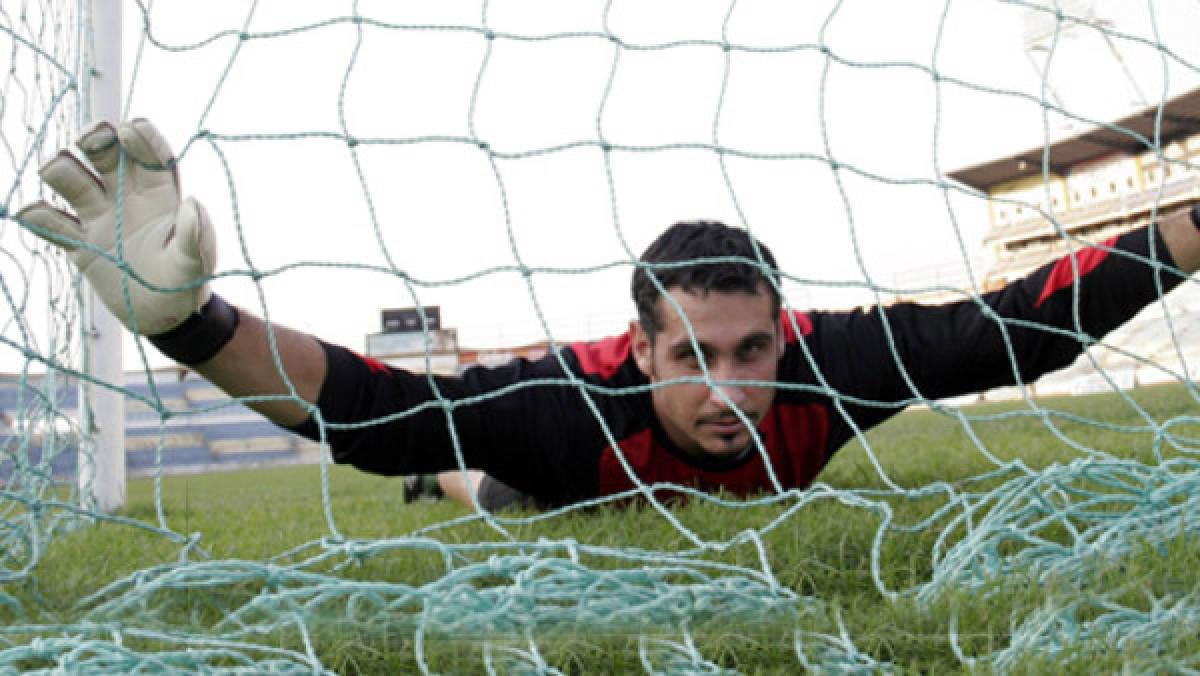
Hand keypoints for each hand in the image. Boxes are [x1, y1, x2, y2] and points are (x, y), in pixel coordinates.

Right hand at [16, 119, 214, 335]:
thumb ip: (197, 235)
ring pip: (71, 178)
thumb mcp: (197, 262)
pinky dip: (37, 215)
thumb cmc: (186, 283)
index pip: (148, 152)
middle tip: (91, 142)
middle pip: (103, 152)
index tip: (129, 131)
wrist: (163, 316)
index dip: (139, 137)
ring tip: (57, 172)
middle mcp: (126, 196)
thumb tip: (192, 203)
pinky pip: (50, 221)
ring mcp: (99, 216)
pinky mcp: (79, 242)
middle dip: (94, 138)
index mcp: (159, 193)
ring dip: (59, 169)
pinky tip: (35, 215)